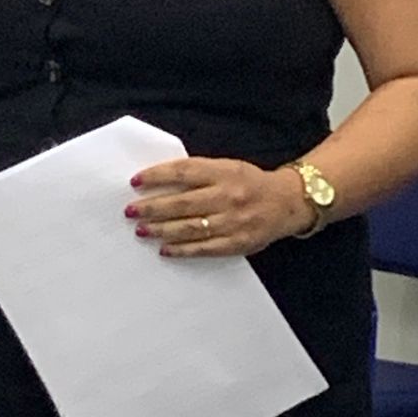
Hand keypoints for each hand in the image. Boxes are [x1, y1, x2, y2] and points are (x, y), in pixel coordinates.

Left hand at [125, 157, 311, 256]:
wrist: (286, 202)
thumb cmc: (249, 182)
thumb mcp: (227, 167)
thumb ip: (199, 173)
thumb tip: (160, 181)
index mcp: (224, 172)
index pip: (184, 172)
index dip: (157, 176)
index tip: (135, 181)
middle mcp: (228, 196)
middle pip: (182, 203)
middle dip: (152, 208)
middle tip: (130, 211)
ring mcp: (233, 221)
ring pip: (190, 228)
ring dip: (162, 230)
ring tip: (142, 230)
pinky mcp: (237, 243)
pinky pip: (204, 248)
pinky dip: (182, 250)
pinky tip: (164, 249)